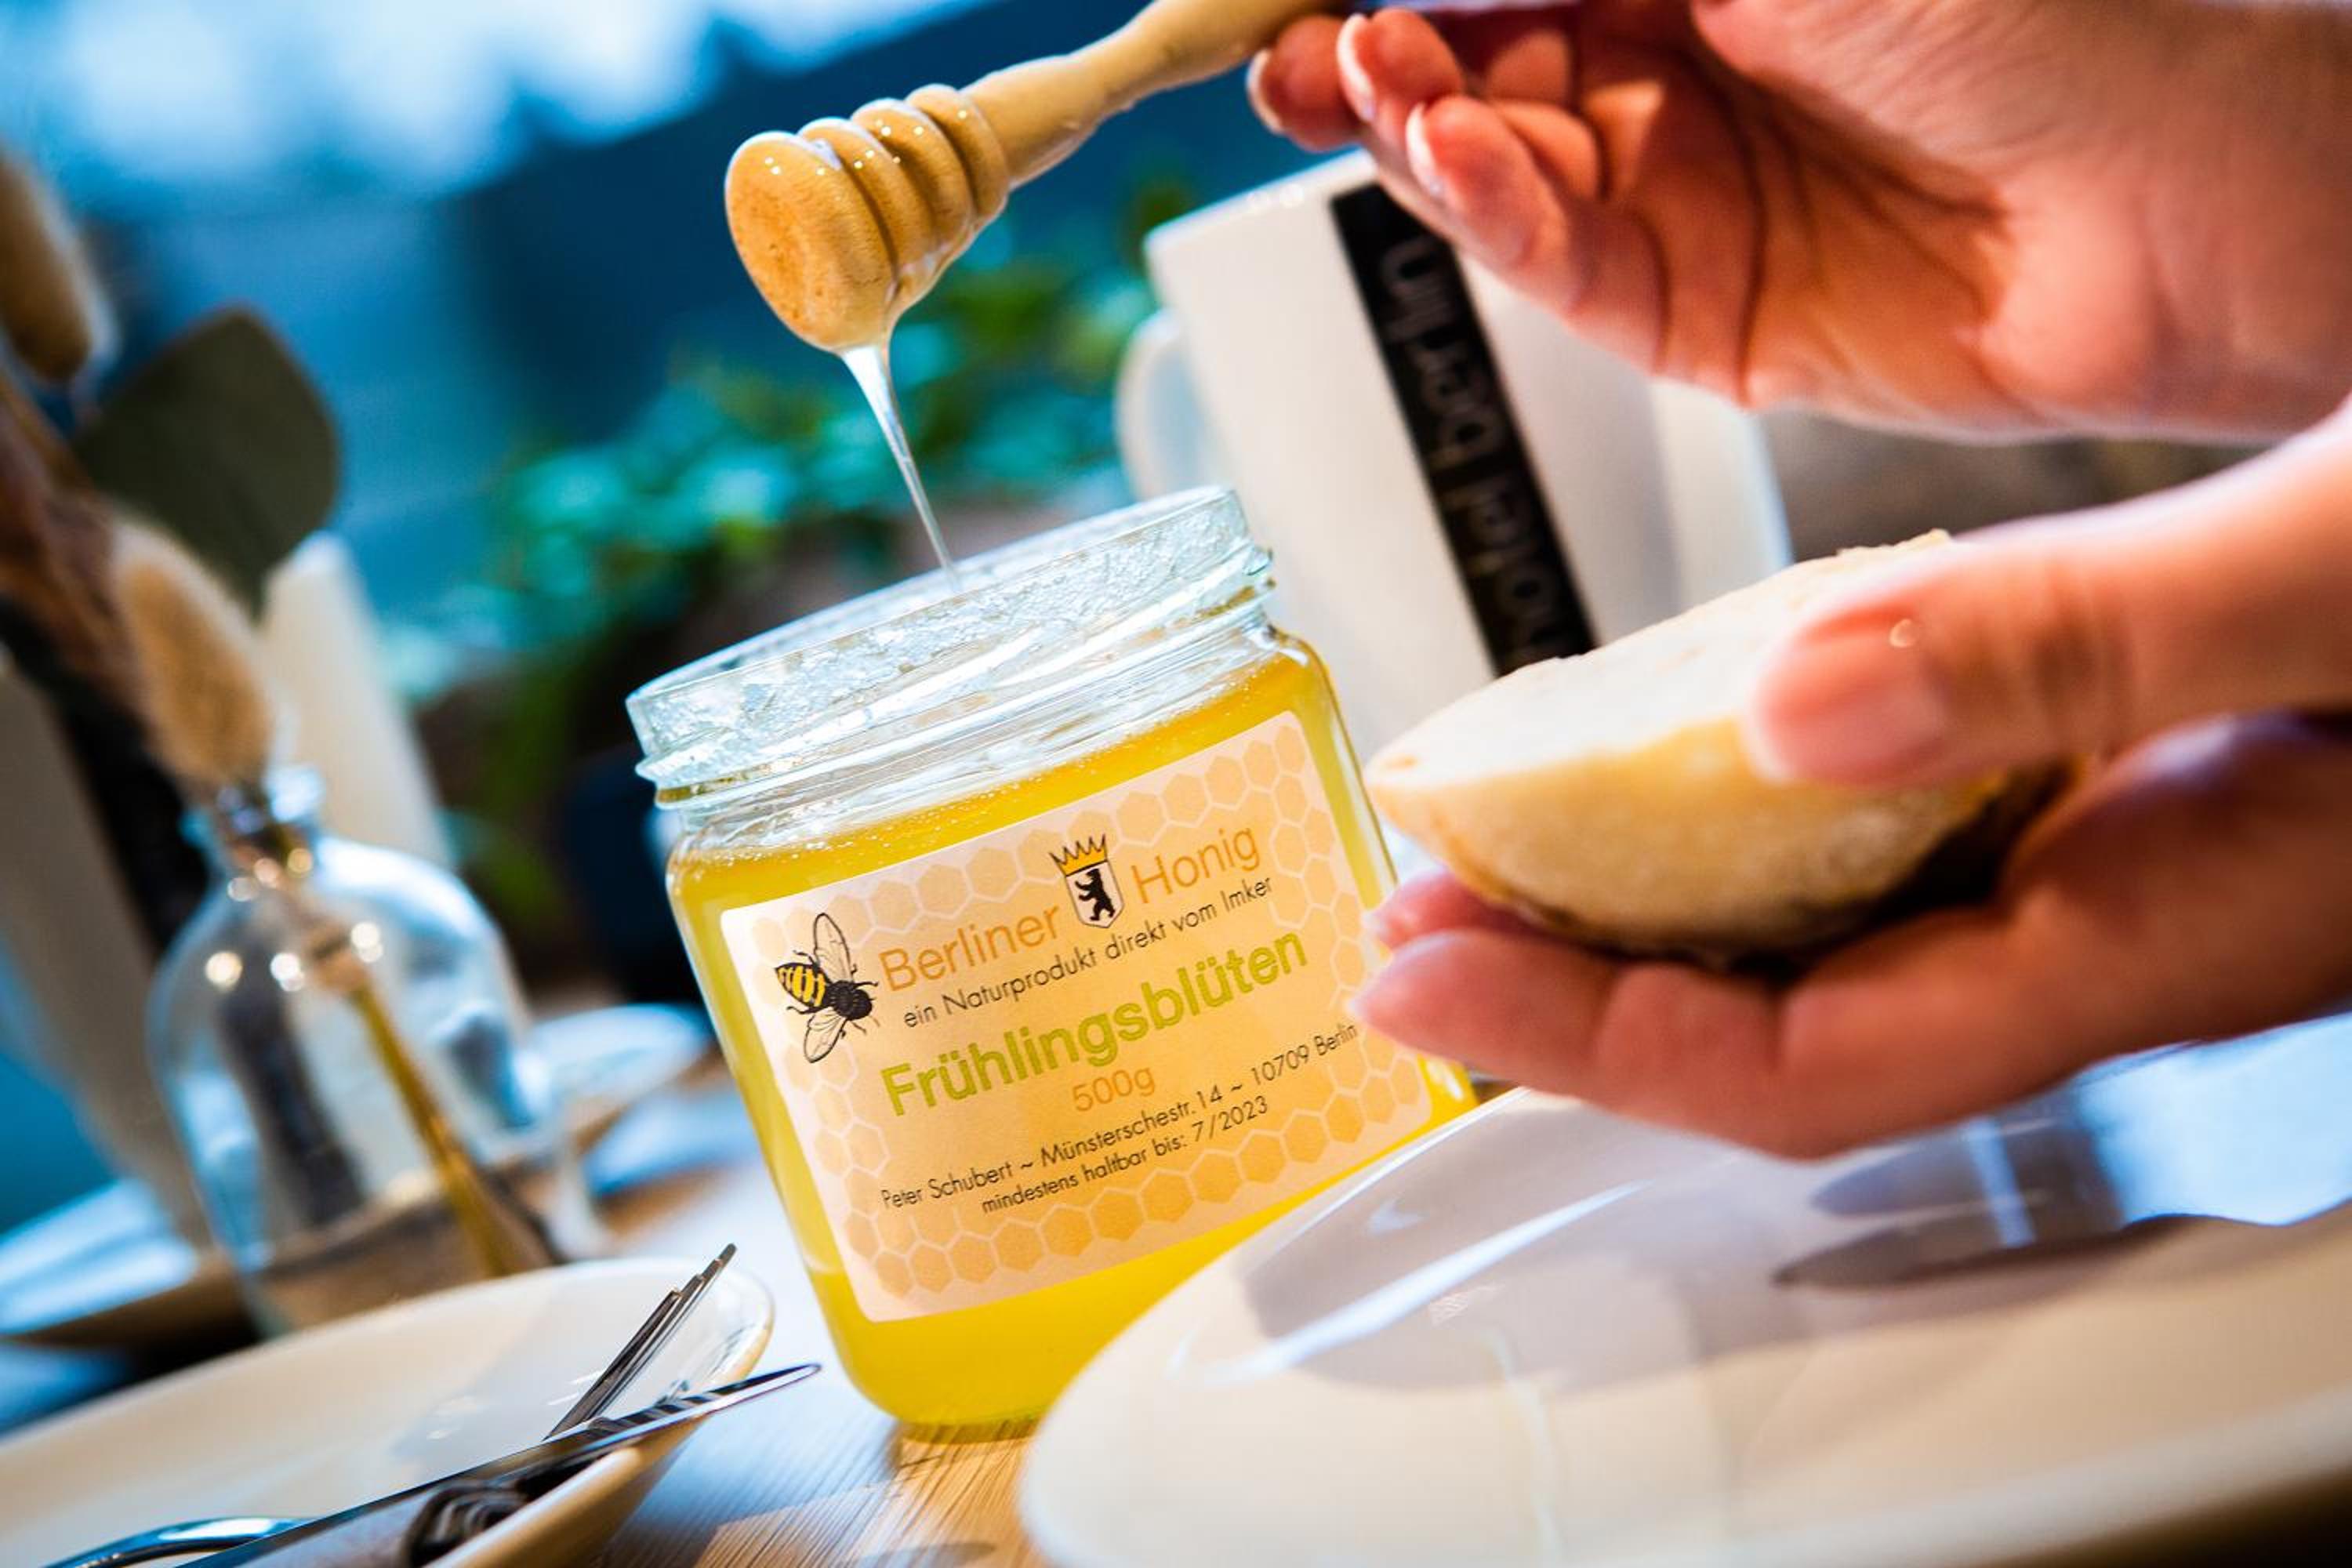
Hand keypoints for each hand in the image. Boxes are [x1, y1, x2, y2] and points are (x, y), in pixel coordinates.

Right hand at [1251, 2, 2351, 438]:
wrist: (2178, 202)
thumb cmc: (2033, 16)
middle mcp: (1677, 72)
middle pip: (1469, 66)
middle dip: (1374, 54)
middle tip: (1292, 47)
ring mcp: (1682, 196)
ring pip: (1495, 171)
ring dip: (1420, 131)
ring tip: (1367, 87)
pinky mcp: (1693, 316)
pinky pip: (1556, 266)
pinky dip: (1493, 216)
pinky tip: (1453, 160)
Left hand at [1355, 400, 2351, 1155]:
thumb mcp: (2344, 580)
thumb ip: (2091, 647)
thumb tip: (1804, 699)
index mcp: (2170, 928)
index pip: (1825, 1063)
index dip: (1606, 1048)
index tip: (1429, 980)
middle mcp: (2116, 923)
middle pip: (1790, 1028)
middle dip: (1582, 1001)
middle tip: (1407, 936)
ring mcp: (2108, 859)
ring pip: (1832, 940)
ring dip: (1646, 911)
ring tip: (1482, 857)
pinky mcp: (2107, 781)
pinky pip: (1895, 836)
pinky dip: (1757, 810)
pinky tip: (1673, 760)